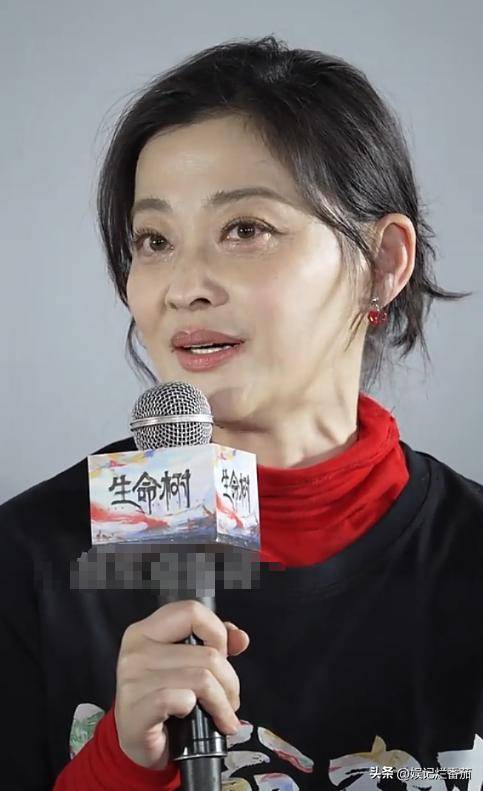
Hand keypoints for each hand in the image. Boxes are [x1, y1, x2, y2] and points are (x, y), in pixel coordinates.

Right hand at [114, 599, 249, 769]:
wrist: (136, 742)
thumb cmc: (164, 697)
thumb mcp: (186, 664)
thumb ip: (214, 644)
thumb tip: (240, 638)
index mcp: (145, 630)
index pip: (191, 611)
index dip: (217, 631)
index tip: (223, 654)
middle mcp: (135, 650)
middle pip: (206, 653)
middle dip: (229, 680)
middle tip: (230, 698)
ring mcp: (133, 680)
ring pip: (202, 679)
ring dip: (221, 702)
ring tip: (223, 714)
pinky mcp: (137, 709)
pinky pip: (184, 700)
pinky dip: (198, 711)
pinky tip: (194, 719)